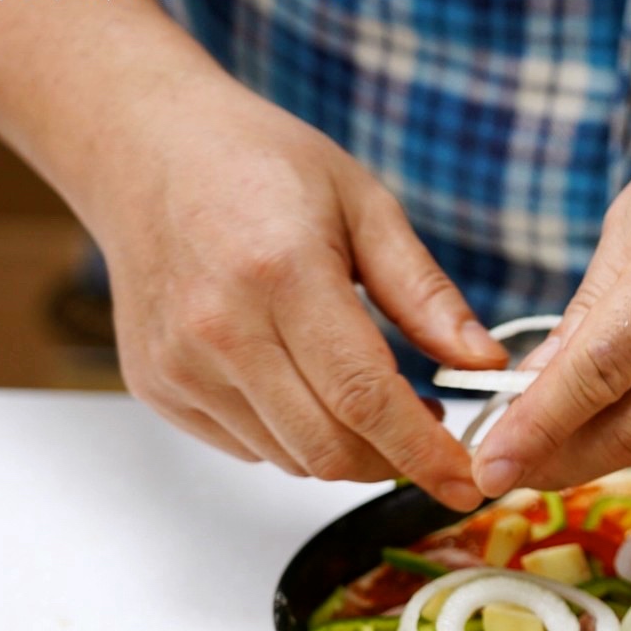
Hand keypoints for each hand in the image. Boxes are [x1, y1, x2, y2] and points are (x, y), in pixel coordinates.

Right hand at [84, 77, 505, 509]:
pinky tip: (309, 388)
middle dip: (395, 463)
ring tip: (373, 400)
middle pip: (328, 448)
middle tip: (432, 438)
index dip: (424, 453)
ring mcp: (180, 364)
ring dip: (348, 452)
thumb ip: (425, 294)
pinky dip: (295, 438)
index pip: (364, 397)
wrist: (146, 149)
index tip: (469, 482)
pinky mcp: (158, 386)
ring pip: (290, 458)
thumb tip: (485, 365)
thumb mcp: (365, 204)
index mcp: (282, 274)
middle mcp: (220, 328)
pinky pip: (248, 447)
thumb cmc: (259, 165)